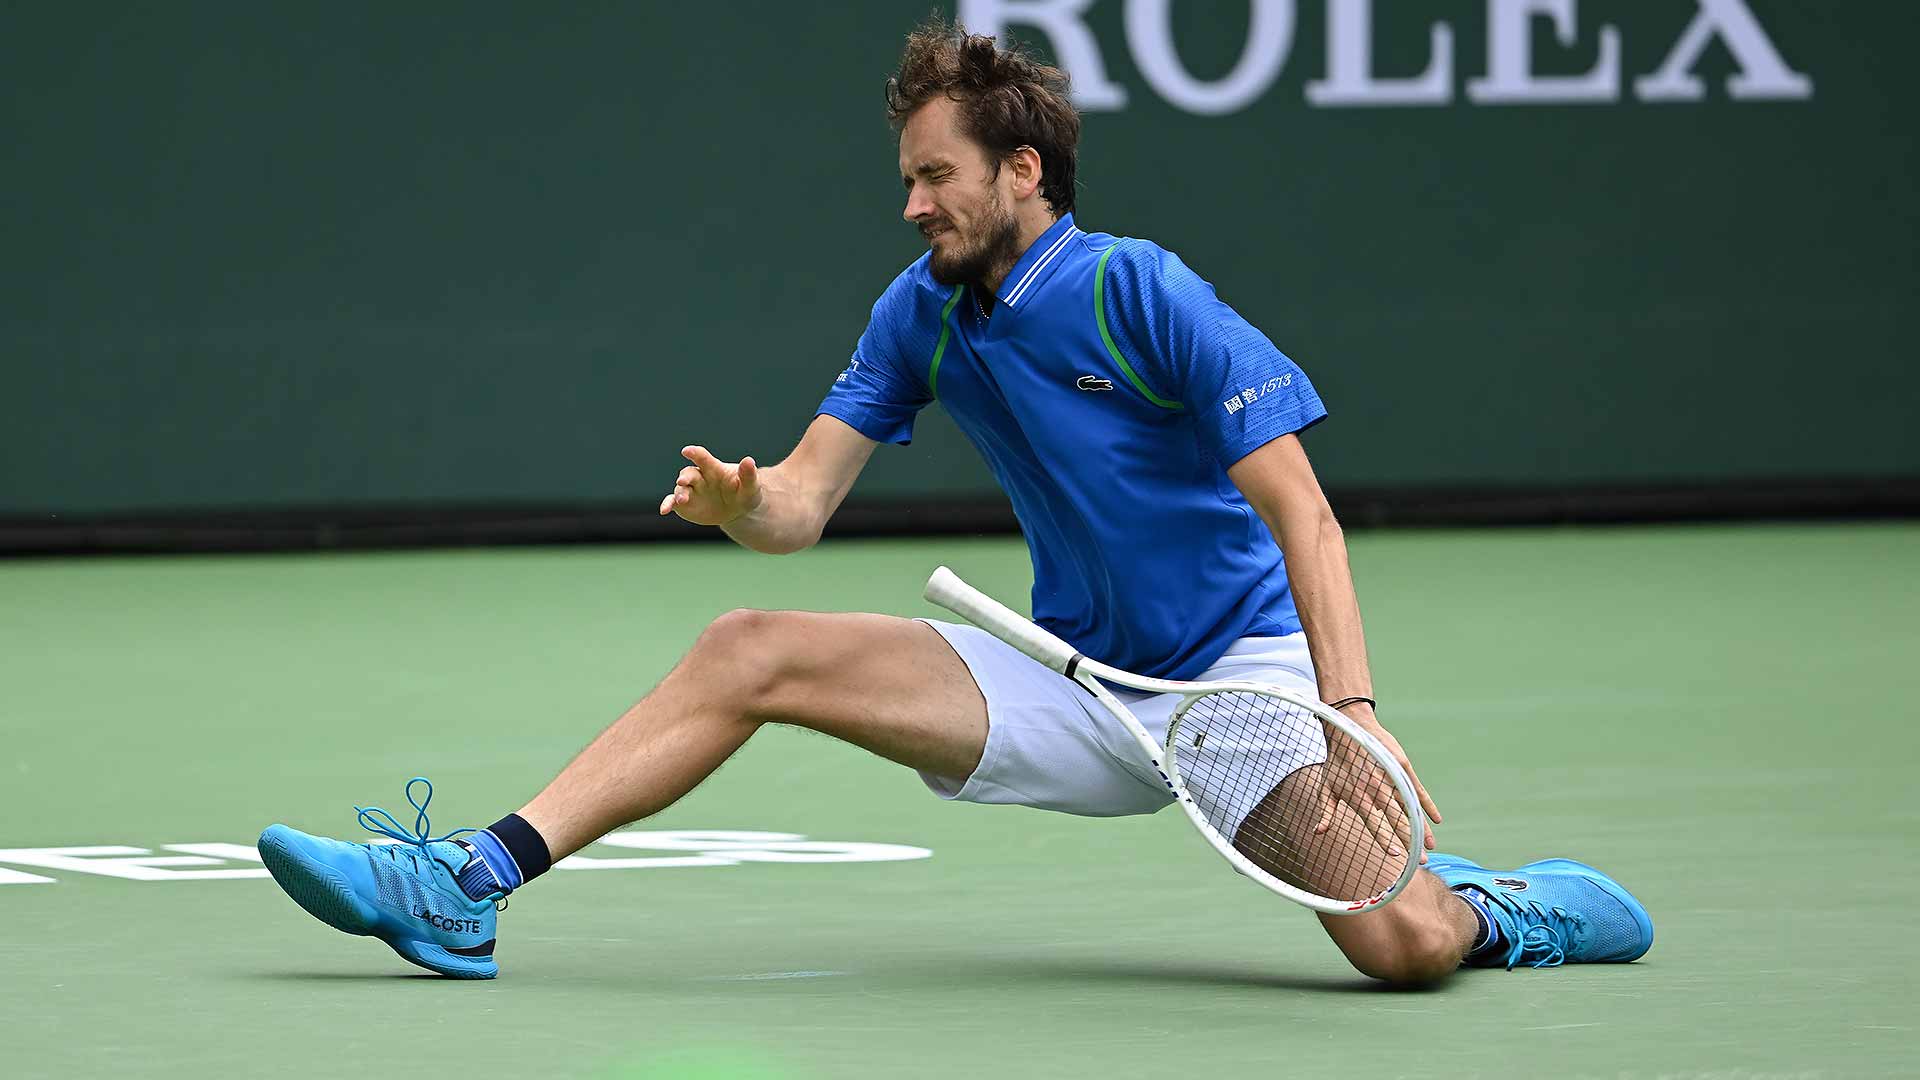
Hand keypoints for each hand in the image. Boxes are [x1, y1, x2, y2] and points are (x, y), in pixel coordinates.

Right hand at [659, 445, 761, 525]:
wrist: (738, 511)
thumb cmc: (744, 493)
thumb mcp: (751, 486)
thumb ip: (748, 475)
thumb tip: (749, 460)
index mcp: (714, 469)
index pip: (703, 458)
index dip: (695, 453)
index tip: (687, 451)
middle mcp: (699, 478)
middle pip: (689, 473)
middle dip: (685, 477)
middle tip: (683, 481)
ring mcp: (691, 491)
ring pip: (680, 489)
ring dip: (680, 494)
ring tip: (683, 501)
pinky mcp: (684, 505)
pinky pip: (673, 502)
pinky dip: (667, 504)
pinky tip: (664, 510)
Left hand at [1314, 702, 1439, 861]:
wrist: (1349, 727)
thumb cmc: (1336, 761)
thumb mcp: (1326, 787)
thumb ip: (1326, 812)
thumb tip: (1318, 833)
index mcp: (1358, 796)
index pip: (1374, 823)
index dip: (1386, 839)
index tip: (1397, 855)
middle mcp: (1376, 789)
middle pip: (1397, 820)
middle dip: (1411, 842)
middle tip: (1421, 861)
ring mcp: (1391, 777)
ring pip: (1410, 807)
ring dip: (1422, 828)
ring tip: (1432, 845)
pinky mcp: (1402, 767)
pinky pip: (1418, 790)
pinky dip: (1427, 805)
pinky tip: (1436, 820)